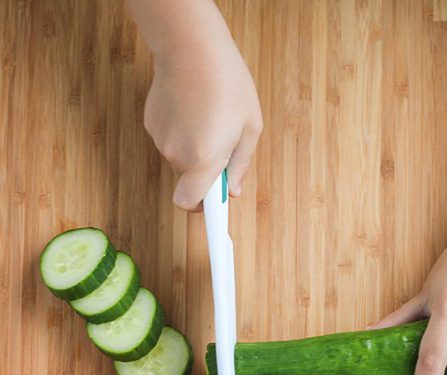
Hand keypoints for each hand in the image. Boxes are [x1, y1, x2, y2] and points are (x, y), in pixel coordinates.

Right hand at [144, 30, 262, 210]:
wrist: (191, 44)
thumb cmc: (226, 82)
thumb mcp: (250, 128)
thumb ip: (241, 165)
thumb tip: (235, 190)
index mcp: (203, 160)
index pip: (190, 204)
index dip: (201, 210)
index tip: (212, 213)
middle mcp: (177, 155)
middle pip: (188, 180)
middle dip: (205, 171)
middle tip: (223, 145)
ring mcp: (160, 138)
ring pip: (179, 157)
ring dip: (194, 147)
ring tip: (209, 117)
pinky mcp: (151, 122)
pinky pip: (170, 138)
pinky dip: (181, 130)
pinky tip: (192, 107)